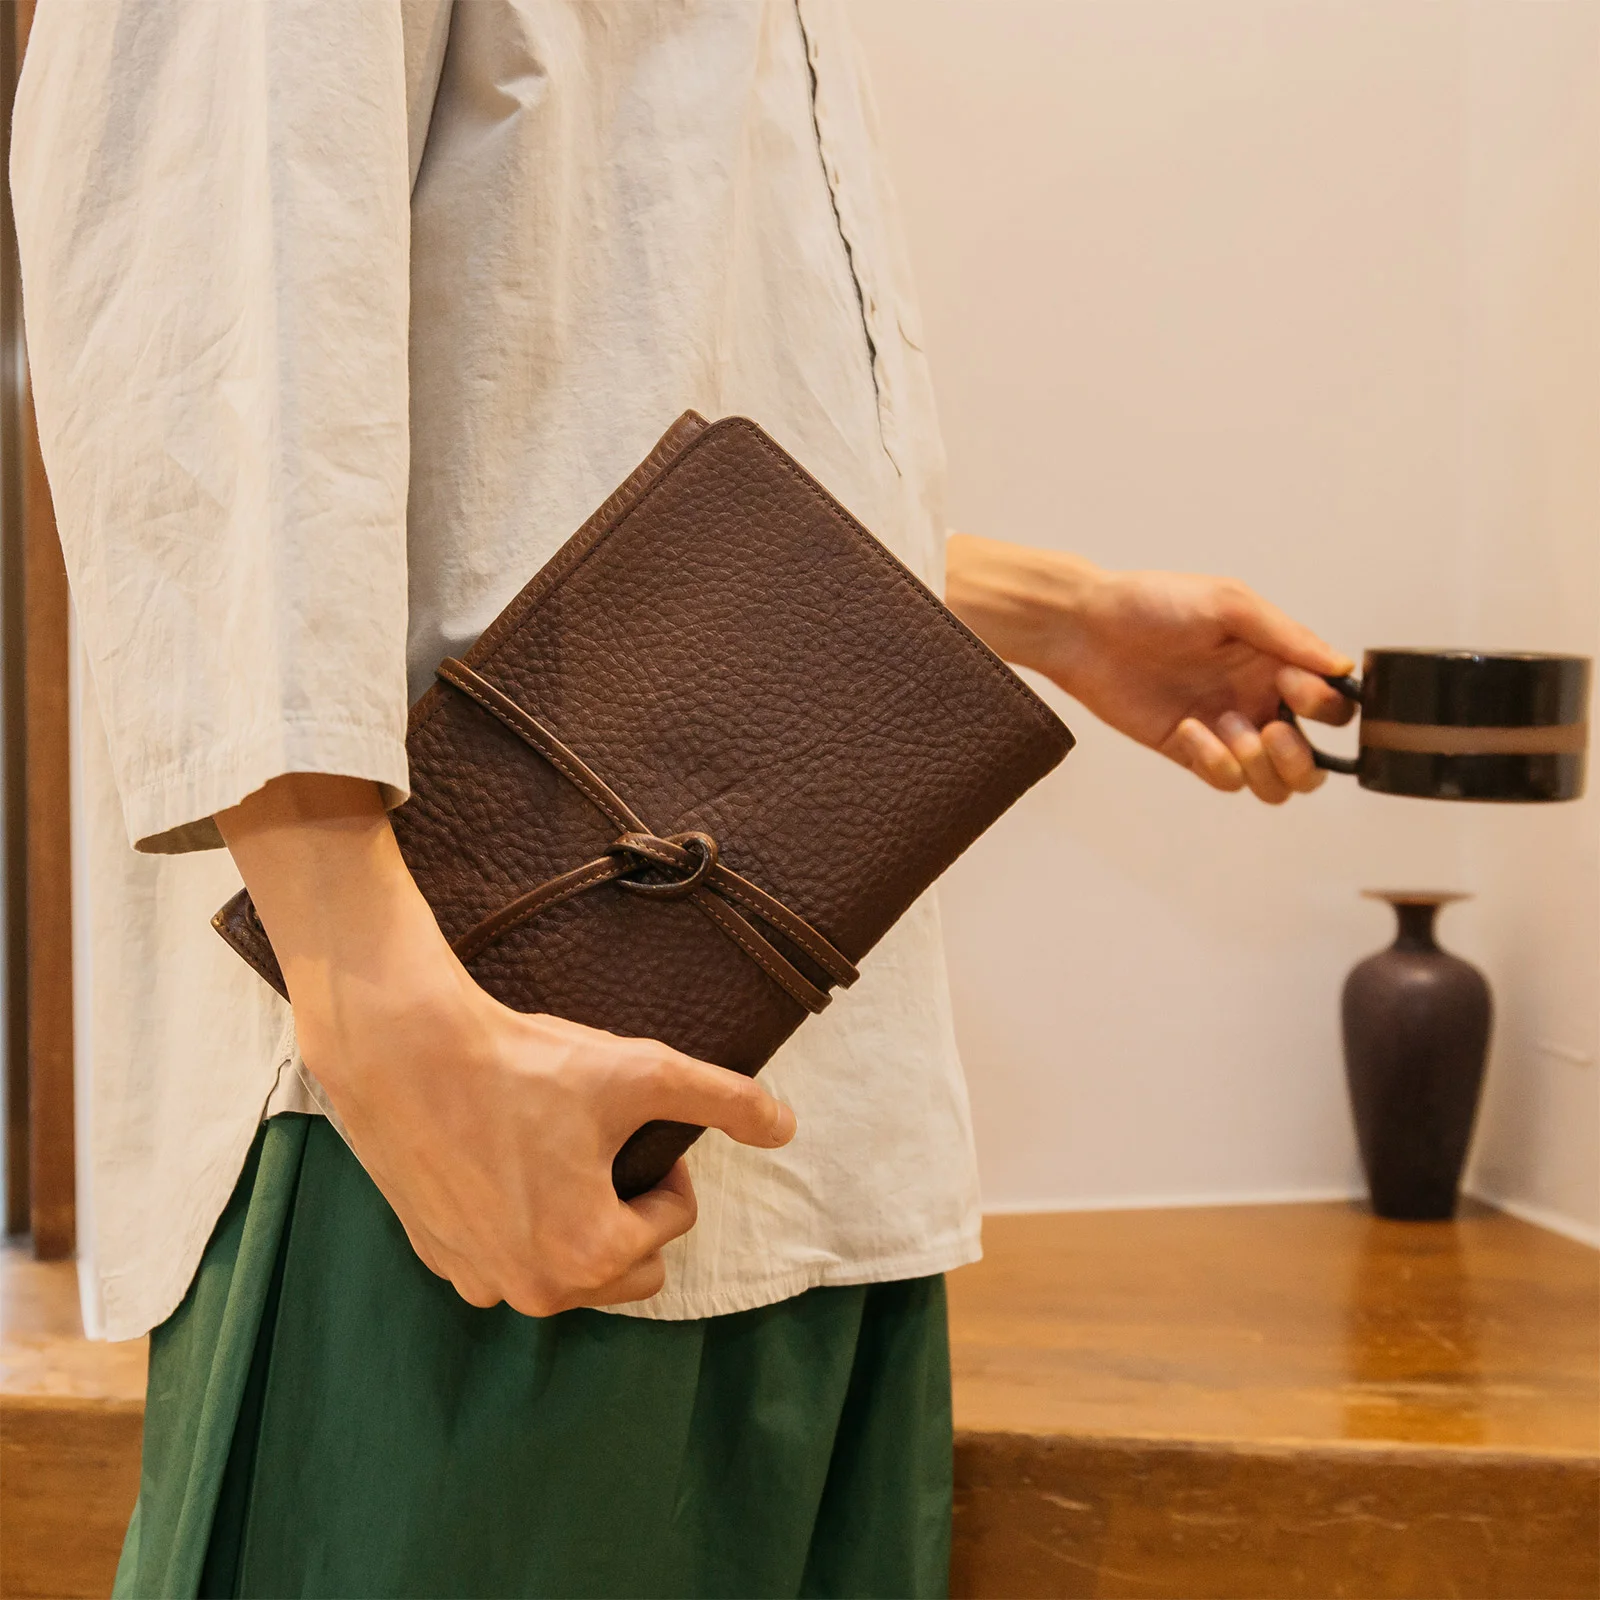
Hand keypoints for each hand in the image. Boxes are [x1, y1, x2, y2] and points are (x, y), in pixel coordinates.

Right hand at [216, 774, 795, 1314]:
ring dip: (578, 1222)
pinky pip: (506, 1256)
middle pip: (628, 1265)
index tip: (631, 1120)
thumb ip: (724, 1100)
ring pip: (566, 1268)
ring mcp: (478, 1280)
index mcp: (591, 1257)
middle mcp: (533, 1291)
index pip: (672, 1222)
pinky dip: (520, 1224)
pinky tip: (503, 1161)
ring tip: (555, 1150)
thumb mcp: (640, 1072)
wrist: (405, 1051)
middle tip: (602, 1140)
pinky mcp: (437, 1258)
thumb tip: (787, 1126)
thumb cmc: (524, 1064)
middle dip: (629, 1210)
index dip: (665, 1165)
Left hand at [946, 534, 1354, 803]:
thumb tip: (1341, 667)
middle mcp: (1257, 700)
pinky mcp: (1190, 750)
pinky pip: (1225, 780)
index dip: (1324, 707)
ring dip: (1264, 770)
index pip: (1331, 706)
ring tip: (1233, 733)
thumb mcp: (1229, 604)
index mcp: (1275, 662)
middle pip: (1311, 762)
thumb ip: (1287, 636)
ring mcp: (1225, 730)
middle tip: (1271, 731)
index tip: (1293, 687)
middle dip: (1301, 758)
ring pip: (1273, 784)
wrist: (1087, 627)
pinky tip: (1189, 730)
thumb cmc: (1155, 603)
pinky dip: (1215, 763)